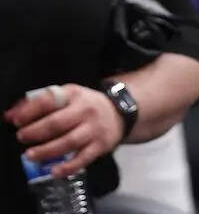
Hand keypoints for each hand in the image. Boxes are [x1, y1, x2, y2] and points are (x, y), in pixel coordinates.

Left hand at [4, 85, 123, 177]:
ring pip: (68, 142)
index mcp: (74, 95)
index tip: (17, 121)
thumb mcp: (66, 96)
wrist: (119, 113)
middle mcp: (86, 111)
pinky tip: (54, 171)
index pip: (50, 100)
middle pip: (57, 123)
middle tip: (22, 137)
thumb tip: (10, 116)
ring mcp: (94, 129)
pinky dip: (68, 167)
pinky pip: (83, 159)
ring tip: (30, 156)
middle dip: (36, 132)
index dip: (31, 111)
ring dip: (47, 151)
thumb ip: (37, 104)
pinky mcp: (101, 146)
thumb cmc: (85, 105)